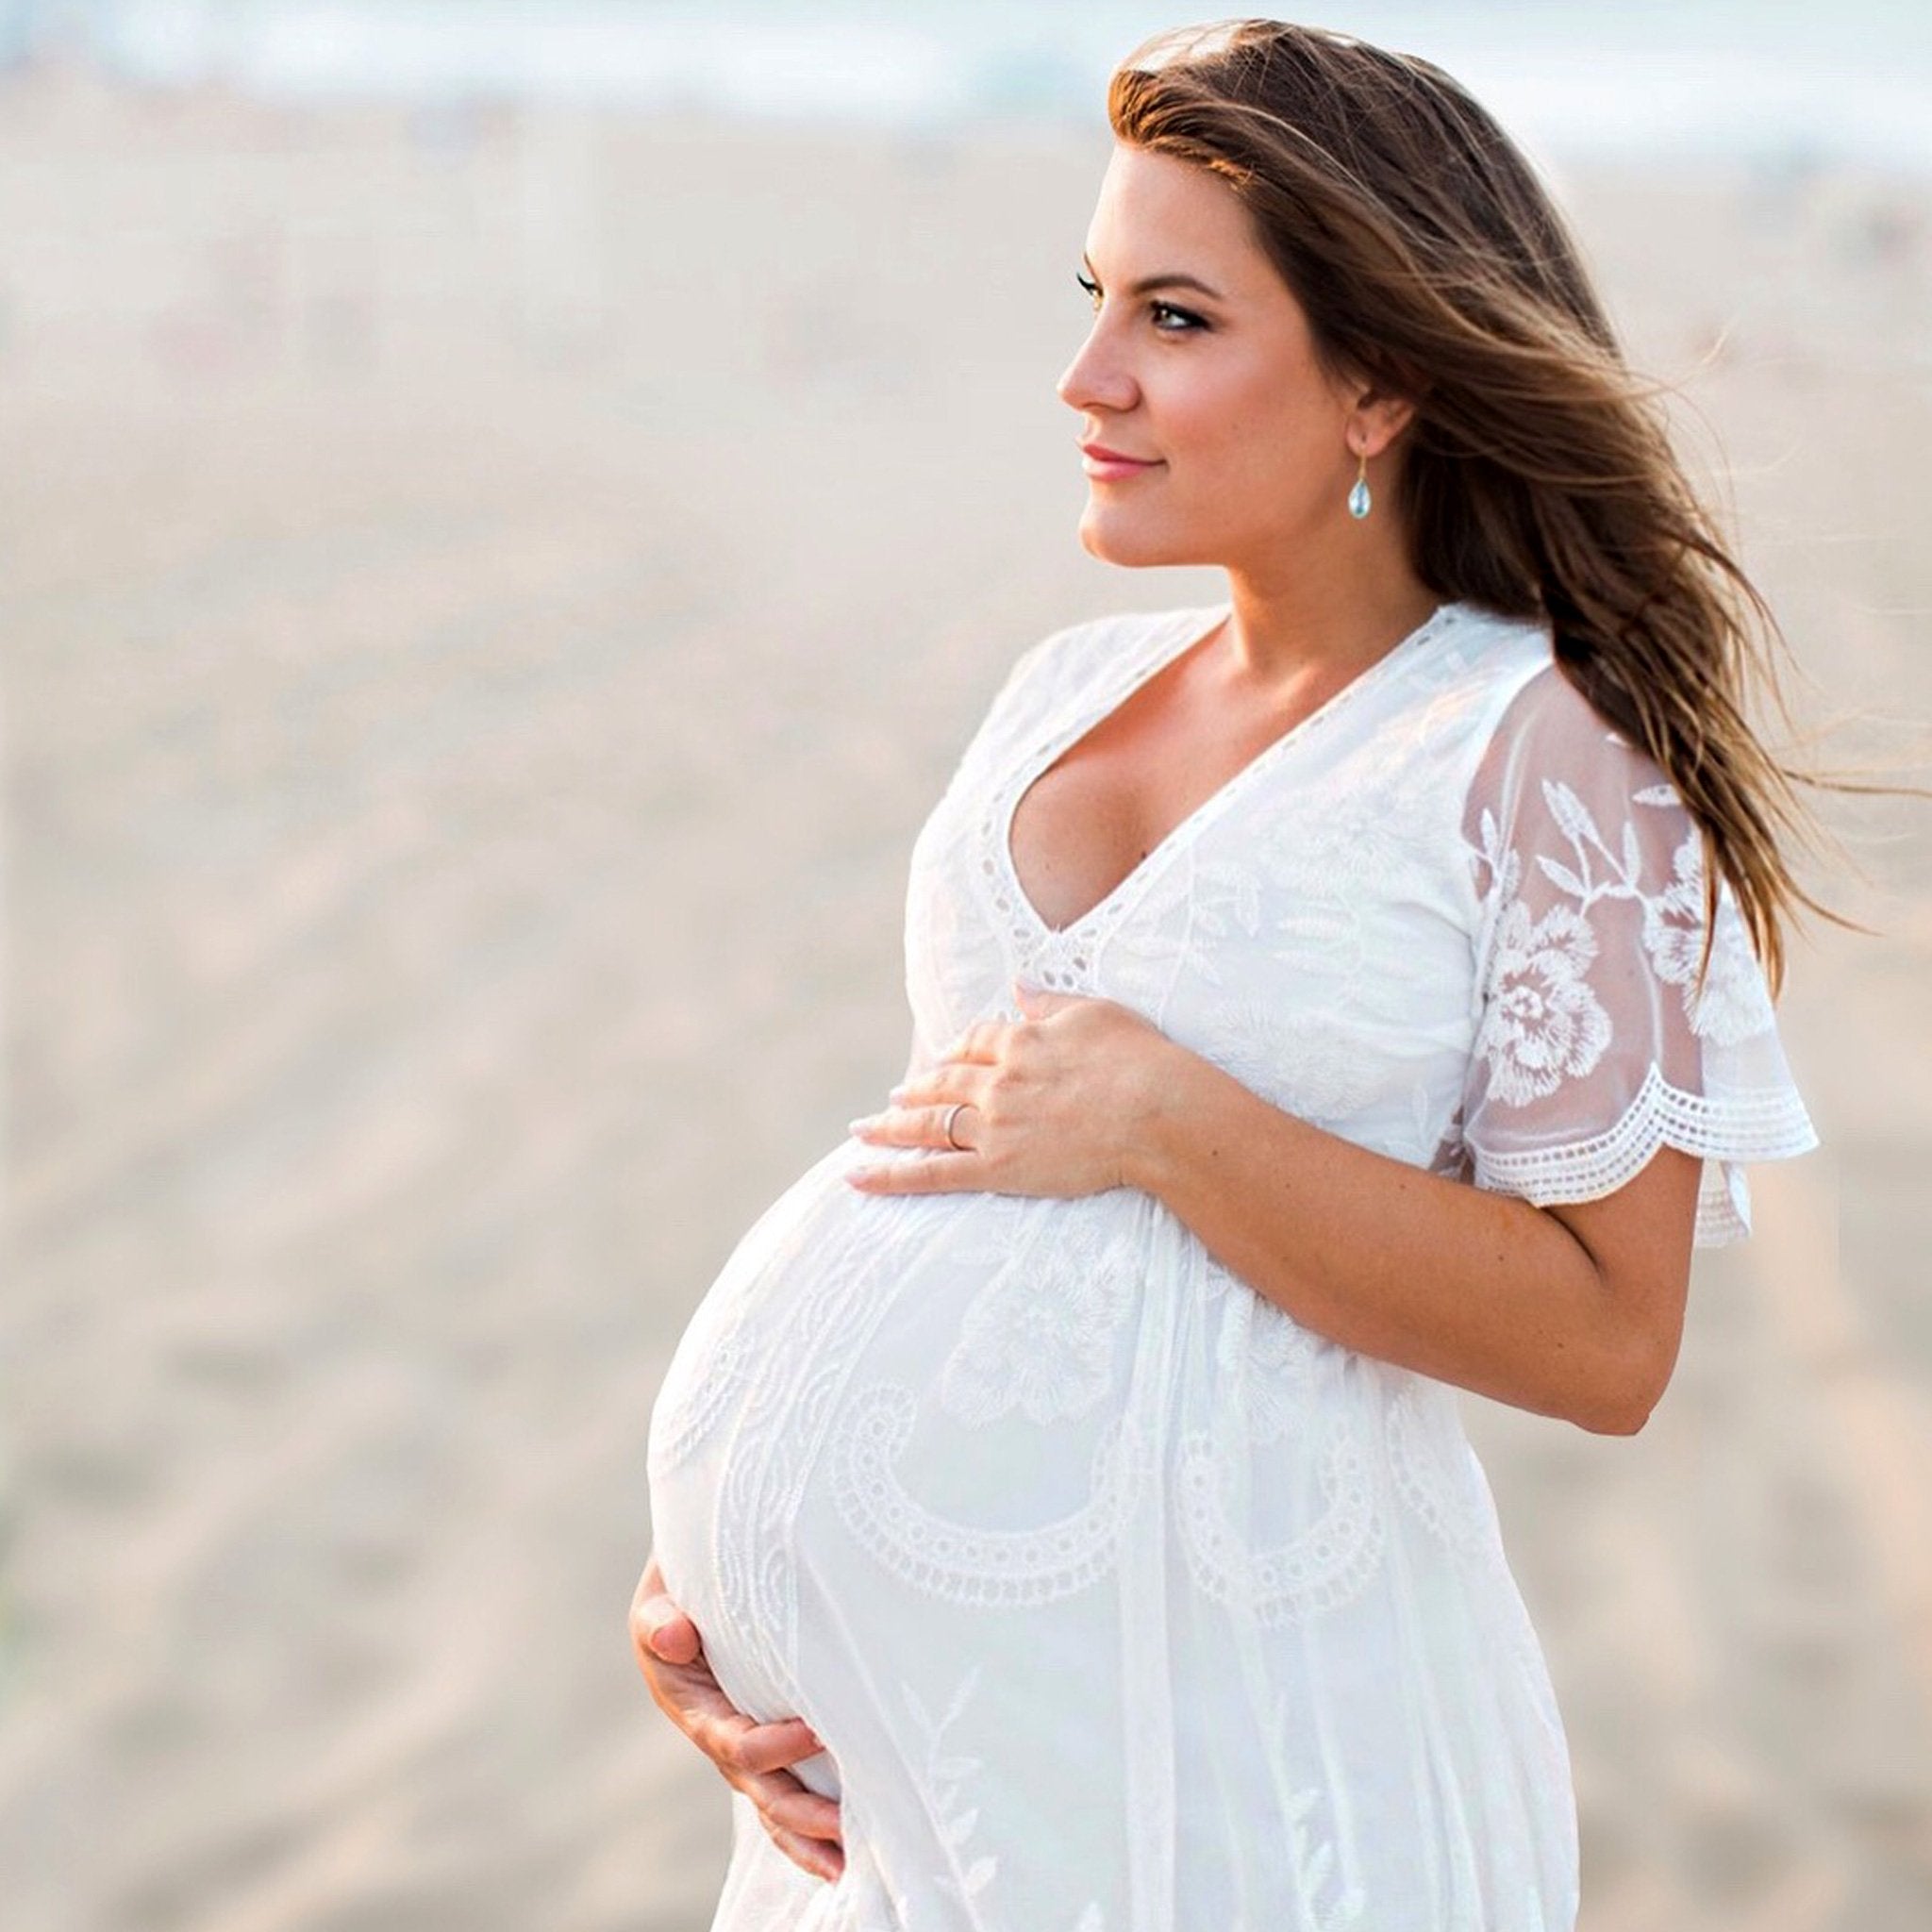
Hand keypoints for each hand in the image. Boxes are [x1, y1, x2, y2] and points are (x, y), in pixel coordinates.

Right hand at [628, 1553, 844, 1883]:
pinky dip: (812, 1819)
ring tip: (854, 1861)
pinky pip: (789, 1787)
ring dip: (811, 1835)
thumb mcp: (658, 1600)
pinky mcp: (770, 1740)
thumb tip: (674, 1638)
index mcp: (695, 1711)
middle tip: (847, 1830)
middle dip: (802, 1816)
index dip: (775, 1746)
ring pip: (777, 1804)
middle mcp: (721, 1740)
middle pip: (763, 1792)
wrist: (697, 1580)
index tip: (818, 1730)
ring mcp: (746, 1747)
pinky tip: (851, 1839)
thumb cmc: (681, 1589)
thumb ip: (661, 1620)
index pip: (737, 1744)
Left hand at [845, 978, 1173, 1197]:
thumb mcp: (1096, 1013)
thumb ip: (1050, 1002)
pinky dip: (890, 1175)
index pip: (977, 1042)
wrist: (1157, 1114)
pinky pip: (932, 1173)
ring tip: (865, 1131)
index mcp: (1021, 1041)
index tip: (945, 1056)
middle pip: (944, 1082)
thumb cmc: (1140, 1061)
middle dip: (915, 1090)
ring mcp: (993, 1125)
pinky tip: (857, 1176)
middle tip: (893, 1098)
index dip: (958, 1050)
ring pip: (929, 1125)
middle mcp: (998, 1081)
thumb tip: (1019, 985)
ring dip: (891, 1127)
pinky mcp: (997, 1167)